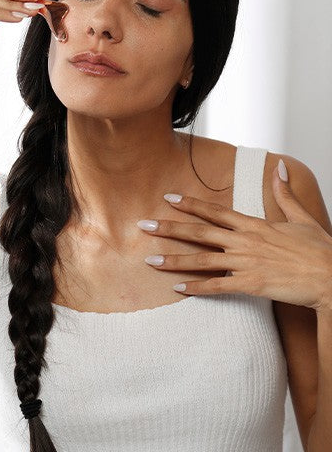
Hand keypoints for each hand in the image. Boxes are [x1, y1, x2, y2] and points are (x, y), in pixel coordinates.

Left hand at [138, 160, 331, 312]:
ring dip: (174, 259)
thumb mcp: (301, 217)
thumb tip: (280, 170)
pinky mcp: (251, 284)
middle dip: (169, 228)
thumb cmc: (319, 249)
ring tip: (151, 259)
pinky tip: (178, 289)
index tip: (168, 199)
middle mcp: (245, 241)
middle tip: (144, 225)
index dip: (190, 205)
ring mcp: (246, 262)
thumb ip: (285, 194)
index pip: (214, 211)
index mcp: (254, 224)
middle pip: (199, 232)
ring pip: (202, 260)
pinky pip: (218, 286)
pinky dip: (197, 288)